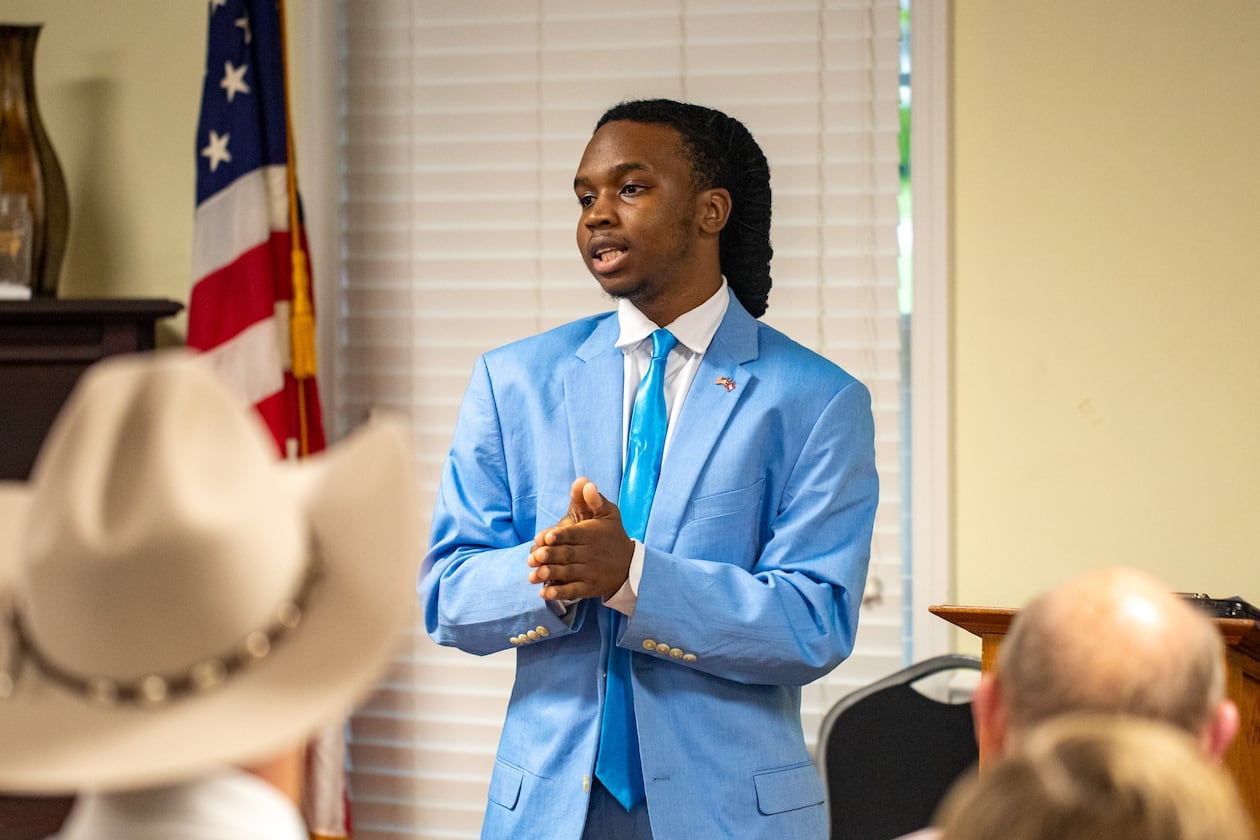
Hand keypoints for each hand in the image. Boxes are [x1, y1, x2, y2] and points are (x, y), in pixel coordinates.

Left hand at [528, 477, 633, 600]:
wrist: (631, 566)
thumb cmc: (613, 535)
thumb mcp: (609, 514)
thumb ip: (594, 499)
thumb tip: (587, 483)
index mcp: (591, 535)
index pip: (573, 535)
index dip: (559, 536)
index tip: (545, 537)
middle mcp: (590, 554)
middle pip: (568, 555)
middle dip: (551, 556)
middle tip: (535, 557)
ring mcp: (590, 572)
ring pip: (568, 573)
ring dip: (550, 575)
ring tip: (534, 575)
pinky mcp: (589, 587)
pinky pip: (573, 591)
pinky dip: (559, 593)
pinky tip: (544, 593)